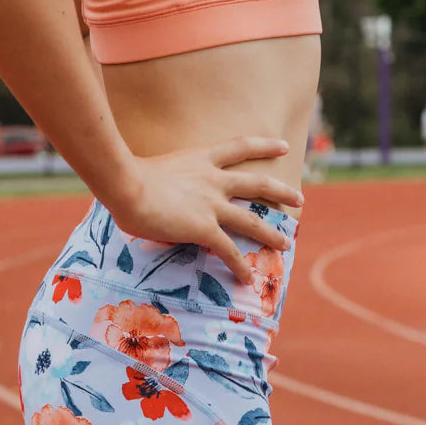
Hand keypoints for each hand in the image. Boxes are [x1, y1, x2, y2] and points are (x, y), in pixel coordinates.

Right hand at [112, 136, 301, 285]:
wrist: (126, 183)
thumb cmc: (126, 175)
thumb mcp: (152, 168)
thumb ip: (162, 178)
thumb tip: (150, 190)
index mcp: (200, 159)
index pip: (239, 147)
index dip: (263, 145)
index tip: (282, 145)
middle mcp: (212, 180)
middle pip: (257, 184)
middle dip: (281, 191)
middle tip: (299, 197)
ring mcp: (211, 204)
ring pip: (251, 220)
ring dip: (271, 234)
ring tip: (286, 244)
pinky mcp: (204, 228)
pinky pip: (229, 251)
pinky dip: (240, 266)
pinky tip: (247, 279)